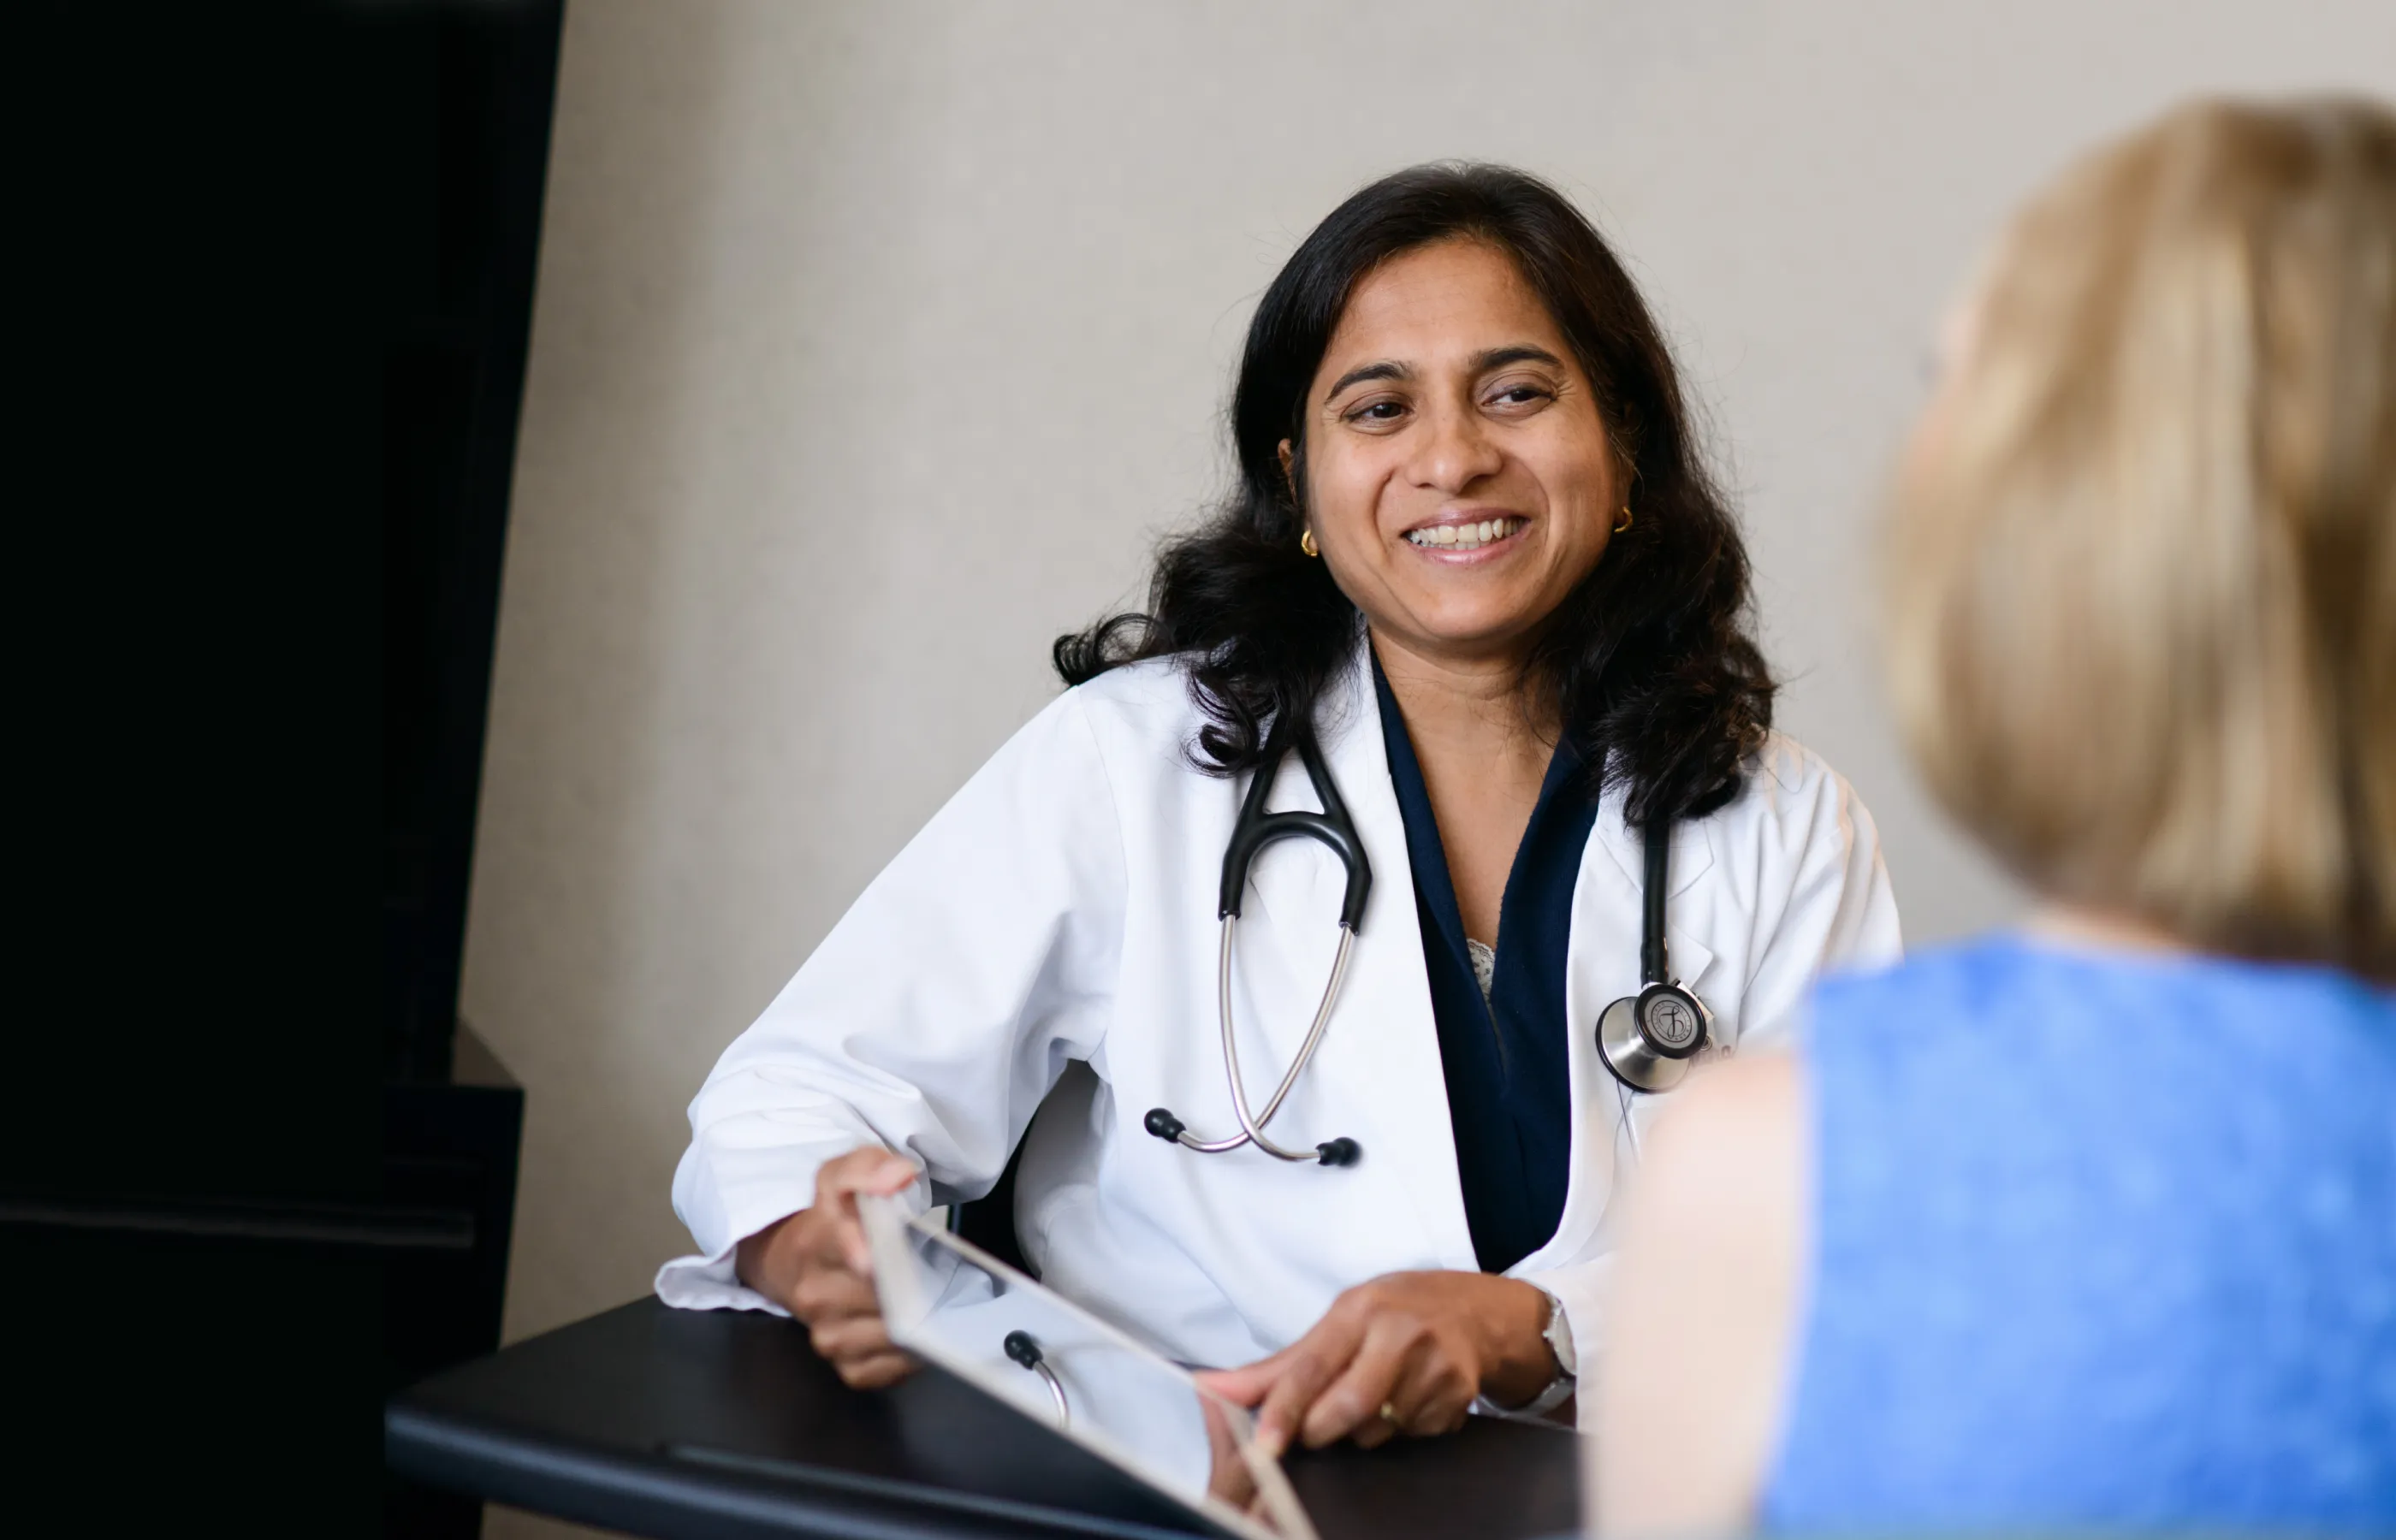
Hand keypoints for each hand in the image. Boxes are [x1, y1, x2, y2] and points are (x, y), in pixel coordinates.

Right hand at [734, 1146, 920, 1388]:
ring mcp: (827, 1334)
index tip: (880, 1257)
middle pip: (878, 1296)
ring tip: (930, 1299)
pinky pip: (885, 1370)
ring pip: (885, 1335)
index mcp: (813, 1243)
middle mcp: (813, 1295)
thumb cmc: (836, 1219)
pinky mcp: (846, 1366)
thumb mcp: (845, 1175)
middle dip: (910, 1283)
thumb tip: (898, 1174)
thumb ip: (869, 1167)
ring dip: (916, 1320)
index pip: (843, 1247)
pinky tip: (915, 1332)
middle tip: (931, 1270)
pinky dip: (907, 1356)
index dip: (867, 1250)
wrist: (800, 1260)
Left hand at [1197, 1271, 1553, 1454]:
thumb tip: (1211, 1389)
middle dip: (1321, 1429)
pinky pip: (1411, 1436)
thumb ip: (1277, 1367)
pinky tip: (1407, 1400)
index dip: (1284, 1409)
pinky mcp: (1458, 1396)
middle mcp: (1399, 1333)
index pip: (1312, 1367)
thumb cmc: (1394, 1313)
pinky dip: (1399, 1431)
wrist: (1475, 1311)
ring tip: (1373, 1397)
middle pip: (1348, 1407)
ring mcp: (1434, 1366)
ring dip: (1362, 1431)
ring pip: (1377, 1431)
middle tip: (1314, 1429)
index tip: (1263, 1444)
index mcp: (1359, 1310)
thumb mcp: (1338, 1323)